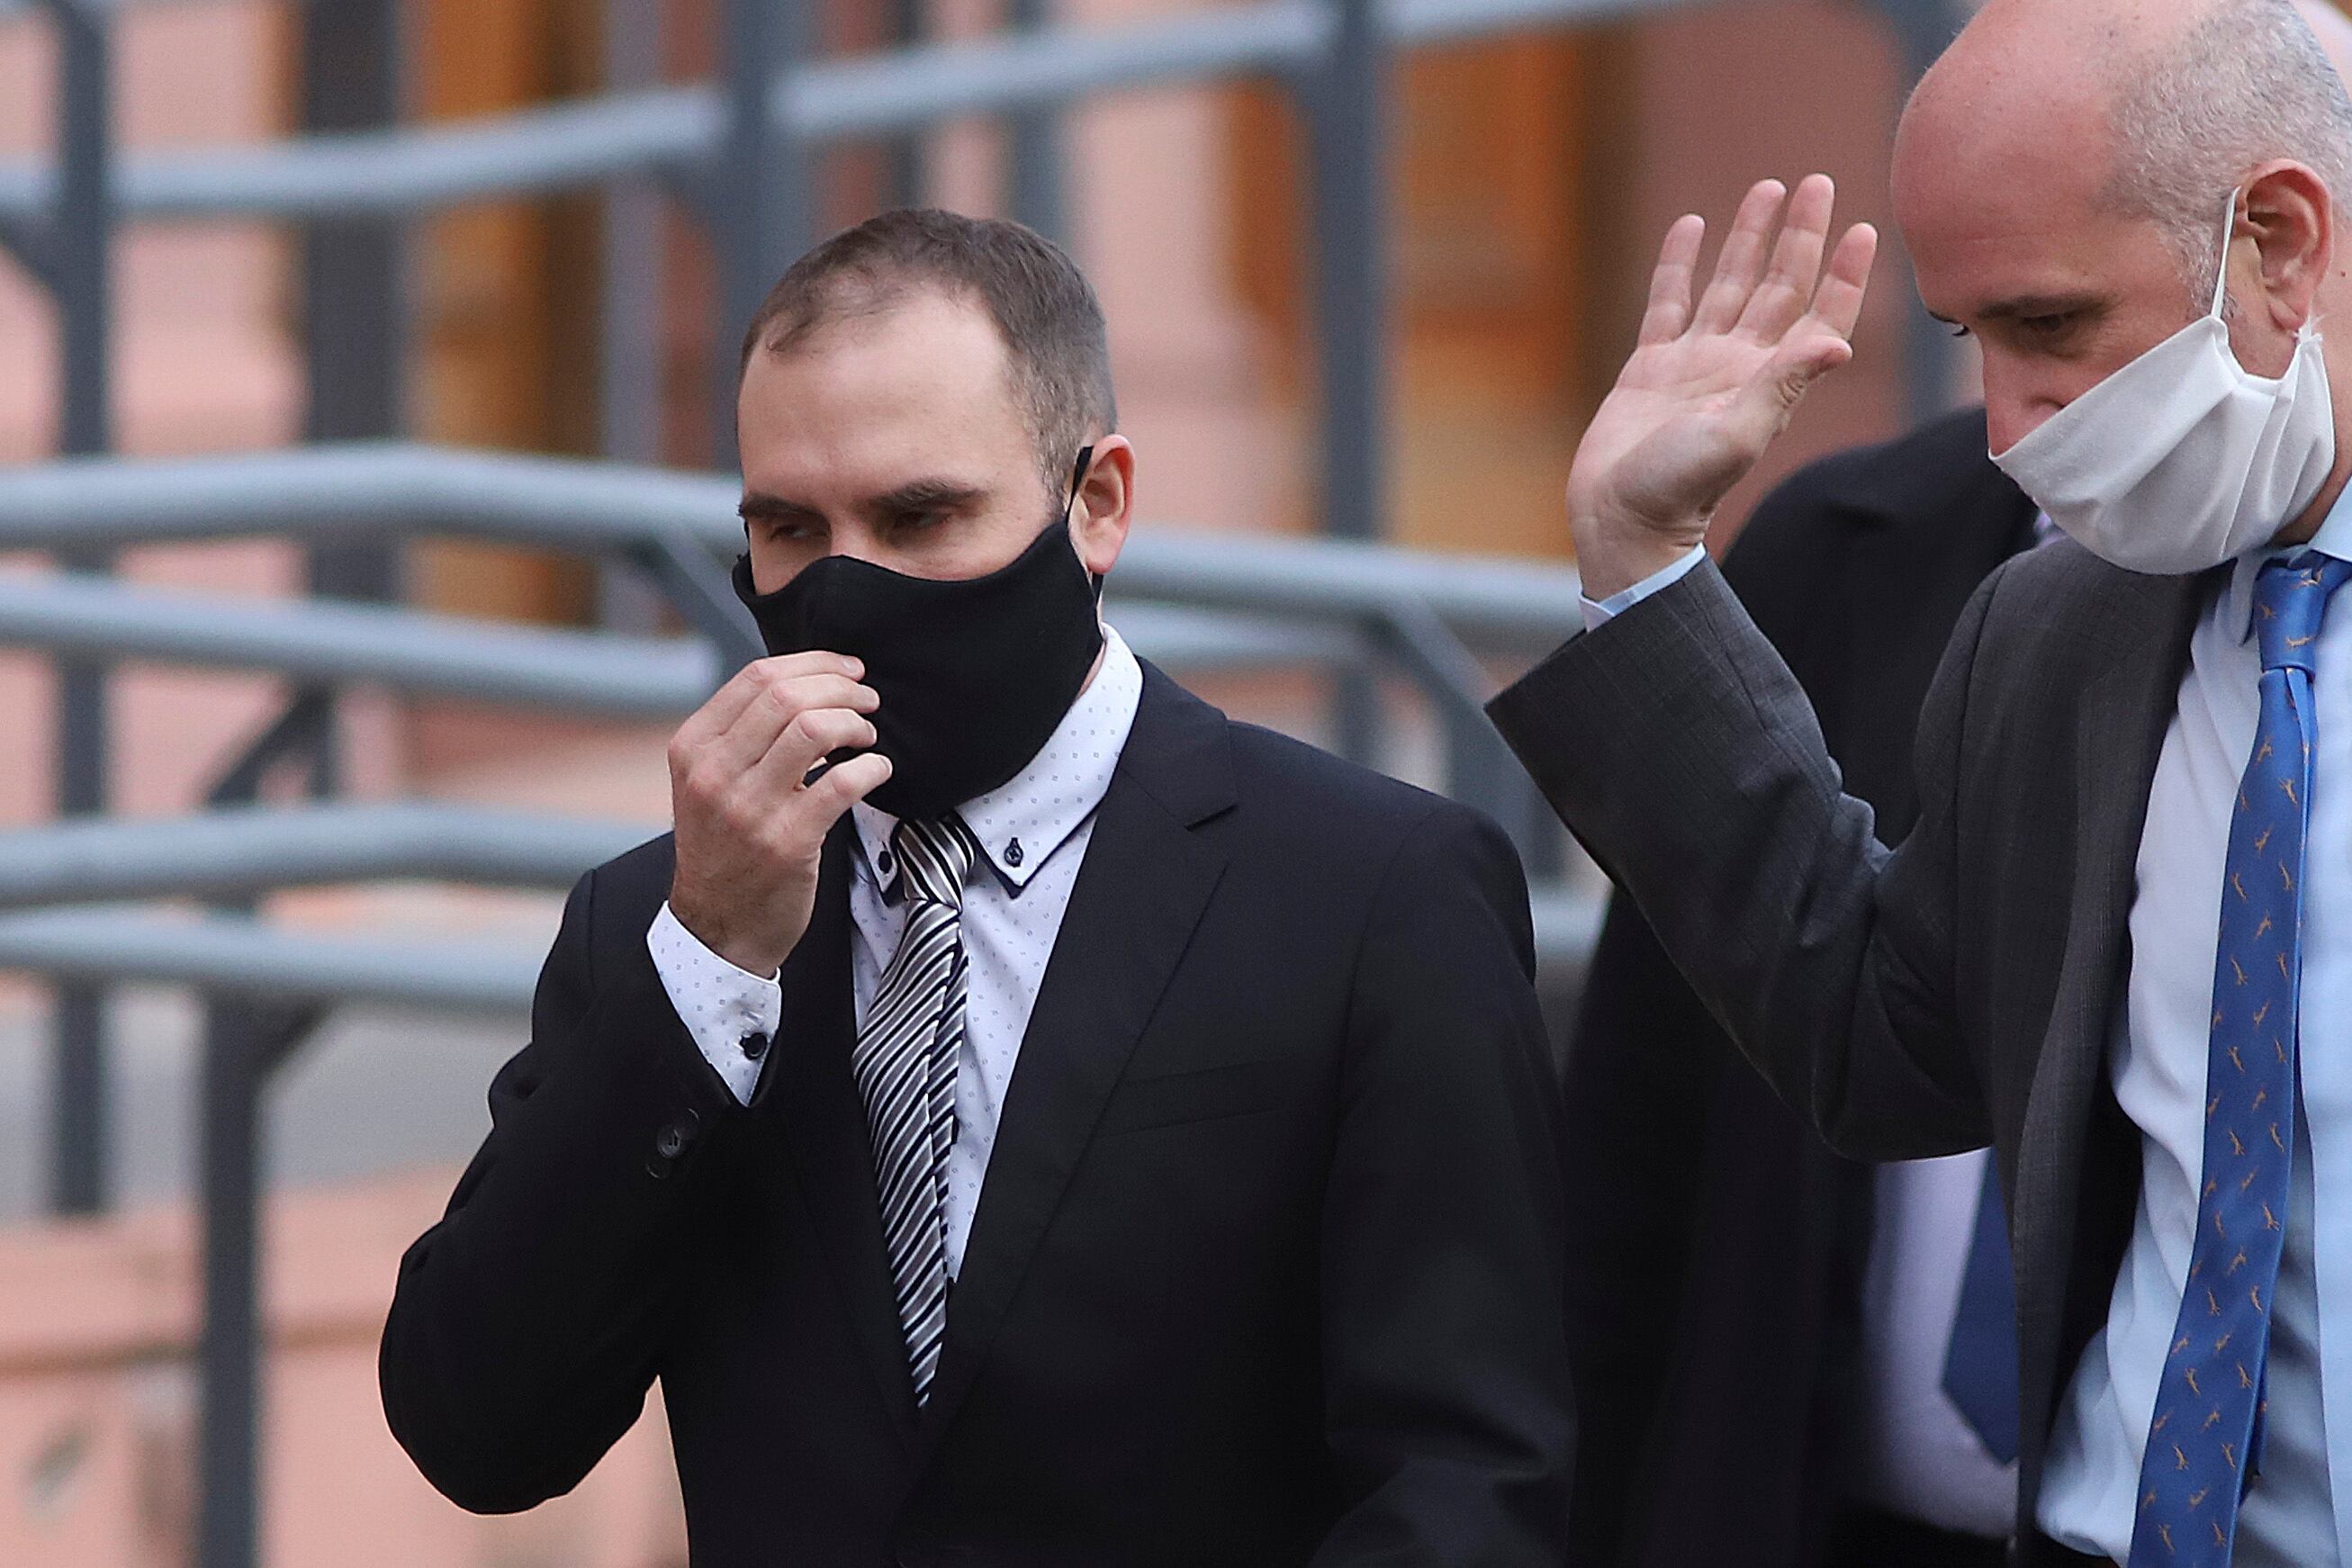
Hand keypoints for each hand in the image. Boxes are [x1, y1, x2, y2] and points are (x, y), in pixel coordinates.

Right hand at [667, 652, 890, 976]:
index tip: (847, 670)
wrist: (718, 926)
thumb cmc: (725, 846)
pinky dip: (872, 767)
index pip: (757, 678)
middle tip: (867, 699)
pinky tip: (877, 769)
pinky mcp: (787, 842)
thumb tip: (808, 682)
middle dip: (842, 688)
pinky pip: (843, 783)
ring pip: (814, 730)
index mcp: (693, 748)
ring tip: (867, 735)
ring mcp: (749, 809)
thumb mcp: (708, 782)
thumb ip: (742, 734)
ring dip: (855, 723)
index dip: (814, 663)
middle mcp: (714, 773)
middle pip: (787, 696)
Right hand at [1567, 174, 1877, 596]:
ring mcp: (1695, 362)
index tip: (1862, 228)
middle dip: (1801, 236)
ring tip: (1765, 190)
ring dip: (1748, 238)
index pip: (1818, 314)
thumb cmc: (1682, 486)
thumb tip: (1837, 341)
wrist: (1623, 517)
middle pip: (1779, 285)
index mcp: (1769, 380)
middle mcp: (1739, 364)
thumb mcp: (1739, 433)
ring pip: (1728, 284)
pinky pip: (1668, 301)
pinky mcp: (1651, 366)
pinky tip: (1690, 227)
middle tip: (1818, 183)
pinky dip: (1679, 264)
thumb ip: (1783, 383)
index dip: (1843, 274)